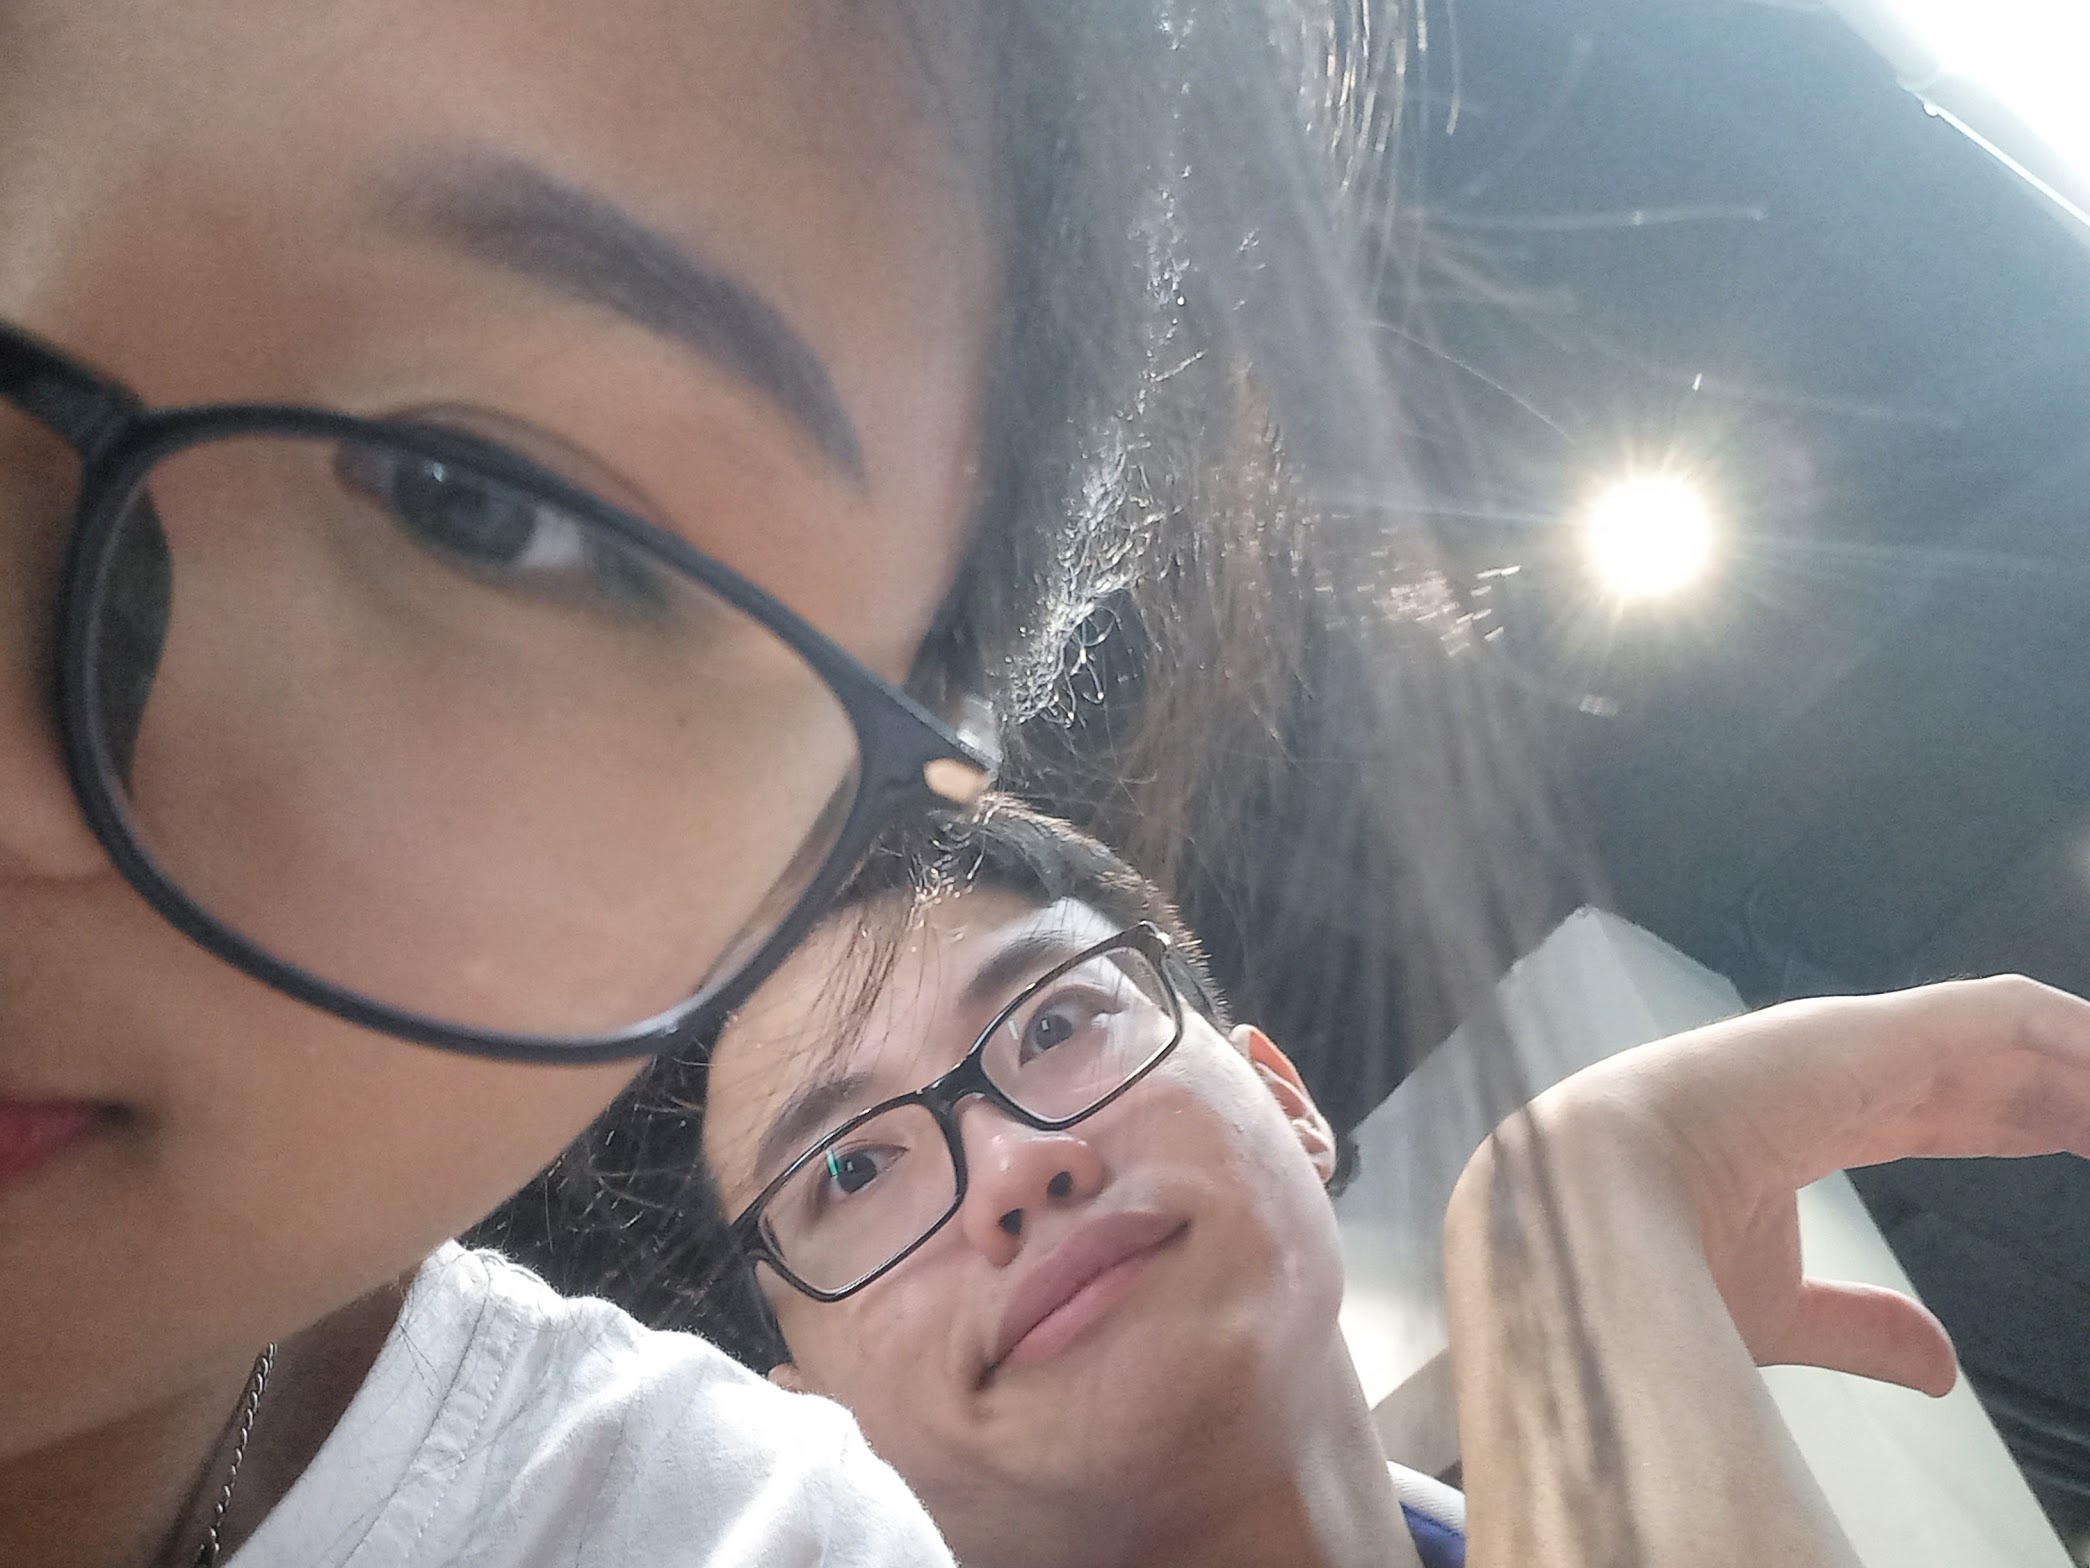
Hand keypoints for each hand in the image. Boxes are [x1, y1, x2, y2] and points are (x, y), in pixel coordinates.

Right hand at [1515, 975, 2089, 1397]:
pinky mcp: (1875, 1029)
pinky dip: (2074, 1036)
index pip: (1943, 1106)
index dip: (2021, 1125)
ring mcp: (1859, 1040)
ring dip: (2082, 1065)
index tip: (2081, 1148)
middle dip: (2069, 1096)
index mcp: (1815, 1116)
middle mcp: (1840, 1068)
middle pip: (1988, 1067)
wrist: (1591, 1205)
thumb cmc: (1656, 1256)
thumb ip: (1862, 1327)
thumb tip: (1939, 1368)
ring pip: (2008, 1032)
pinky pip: (2007, 1015)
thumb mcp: (1784, 1309)